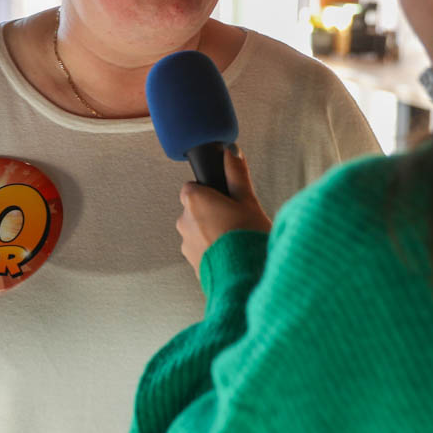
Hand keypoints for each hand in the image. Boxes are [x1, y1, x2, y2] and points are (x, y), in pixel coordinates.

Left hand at [176, 145, 270, 275]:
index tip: (226, 198)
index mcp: (195, 202)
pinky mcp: (192, 264)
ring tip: (235, 239)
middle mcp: (184, 222)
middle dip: (211, 212)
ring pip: (197, 230)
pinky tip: (231, 253)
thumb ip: (236, 174)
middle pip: (195, 209)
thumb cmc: (247, 238)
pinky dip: (212, 249)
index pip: (192, 187)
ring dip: (211, 232)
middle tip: (236, 219)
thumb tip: (230, 152)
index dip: (210, 191)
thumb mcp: (248, 201)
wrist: (246, 280)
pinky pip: (201, 249)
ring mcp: (186, 245)